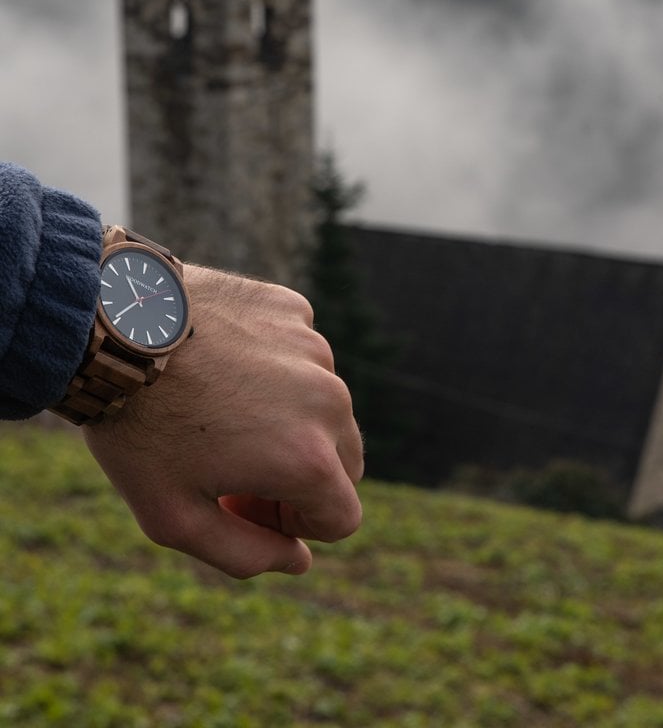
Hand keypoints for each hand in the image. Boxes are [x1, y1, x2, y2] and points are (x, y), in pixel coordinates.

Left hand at [82, 265, 363, 577]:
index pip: (343, 517)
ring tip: (225, 411)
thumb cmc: (137, 430)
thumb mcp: (174, 519)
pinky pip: (304, 355)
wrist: (109, 330)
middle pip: (345, 461)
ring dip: (292, 418)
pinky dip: (278, 367)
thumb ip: (246, 554)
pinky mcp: (295, 310)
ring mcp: (314, 349)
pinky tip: (225, 365)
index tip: (247, 503)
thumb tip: (300, 559)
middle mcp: (328, 401)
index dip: (296, 523)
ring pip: (325, 404)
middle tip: (237, 463)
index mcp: (309, 459)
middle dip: (304, 473)